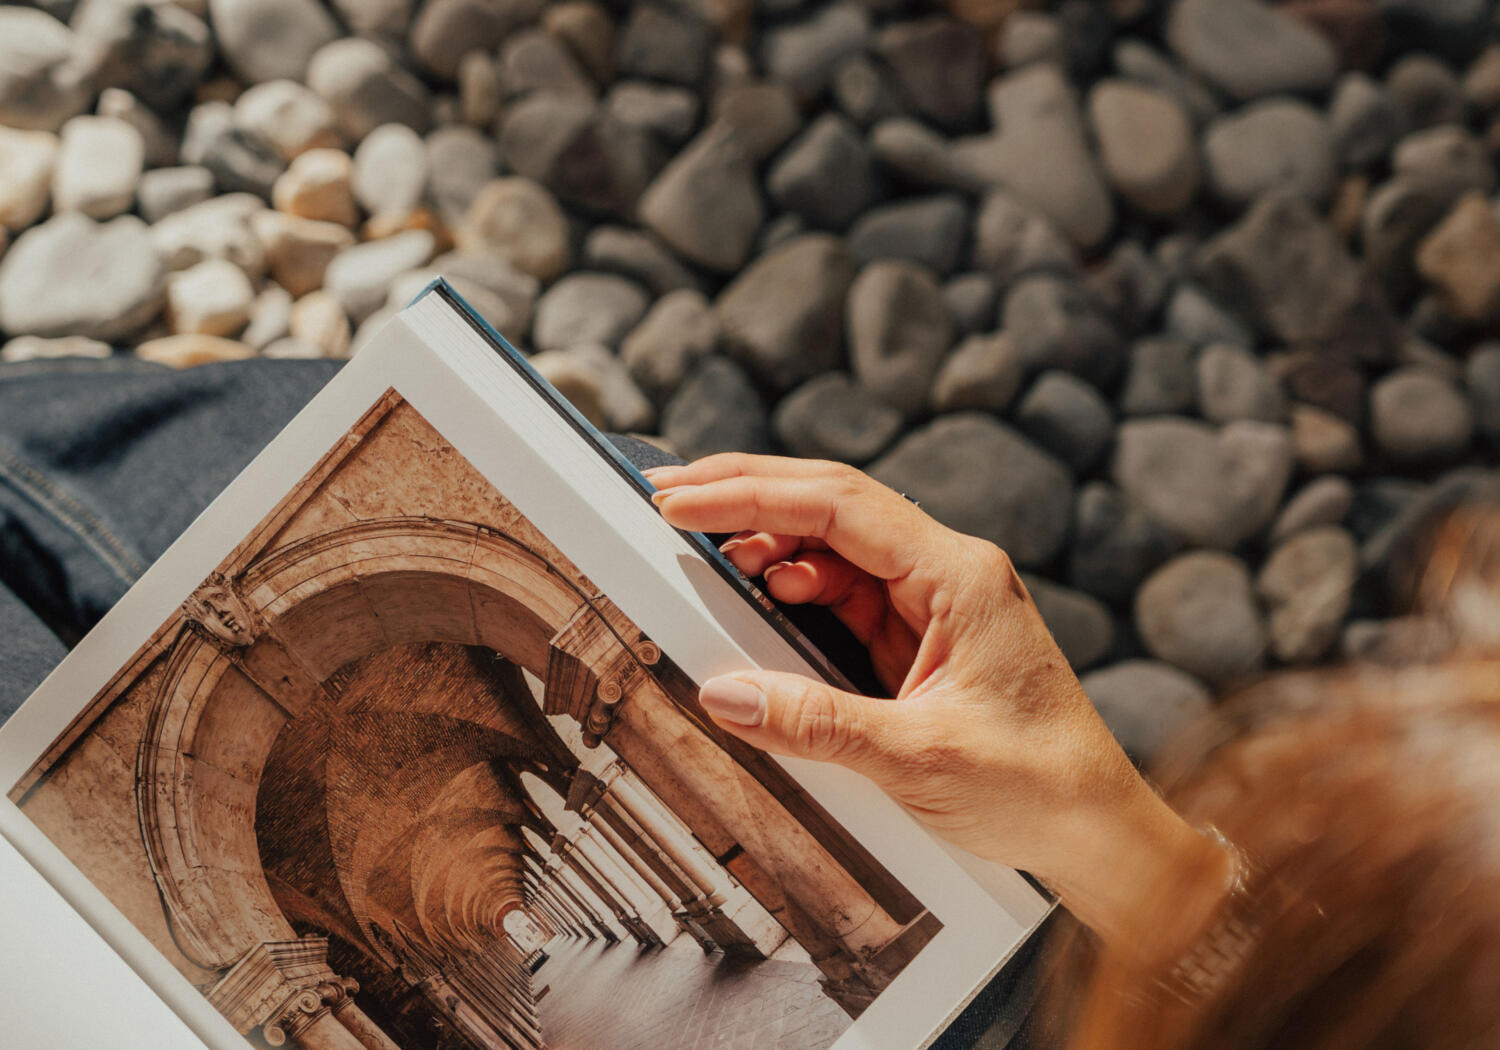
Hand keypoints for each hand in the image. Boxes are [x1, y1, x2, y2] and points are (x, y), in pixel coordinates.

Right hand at [647, 454, 1227, 952]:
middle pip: (832, 505)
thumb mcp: (919, 757)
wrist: (1096, 829)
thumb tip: (724, 695)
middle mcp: (947, 572)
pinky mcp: (920, 638)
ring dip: (767, 543)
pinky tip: (758, 599)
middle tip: (668, 497)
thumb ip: (815, 723)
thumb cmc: (1039, 785)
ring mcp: (933, 602)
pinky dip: (792, 592)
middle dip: (747, 495)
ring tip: (701, 550)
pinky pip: (843, 596)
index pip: (839, 505)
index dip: (751, 495)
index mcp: (959, 574)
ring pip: (833, 547)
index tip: (680, 502)